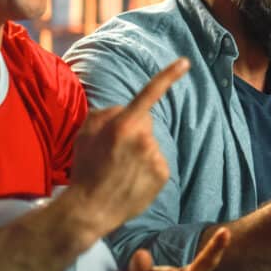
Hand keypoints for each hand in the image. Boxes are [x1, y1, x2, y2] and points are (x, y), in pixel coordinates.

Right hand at [66, 58, 189, 237]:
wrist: (91, 209)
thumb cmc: (86, 168)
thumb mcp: (84, 133)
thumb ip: (105, 113)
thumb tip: (124, 109)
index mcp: (124, 125)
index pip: (149, 93)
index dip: (168, 75)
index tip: (186, 62)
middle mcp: (144, 138)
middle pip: (145, 122)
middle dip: (133, 129)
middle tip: (114, 150)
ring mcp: (156, 156)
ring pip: (151, 143)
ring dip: (139, 151)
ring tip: (120, 169)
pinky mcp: (163, 174)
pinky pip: (156, 161)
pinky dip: (146, 168)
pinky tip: (131, 179)